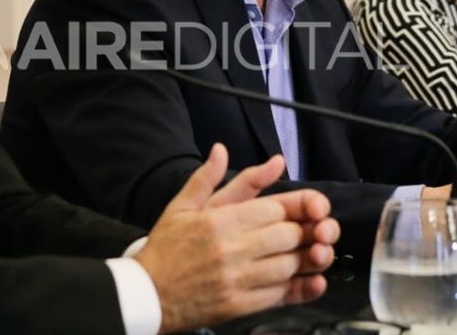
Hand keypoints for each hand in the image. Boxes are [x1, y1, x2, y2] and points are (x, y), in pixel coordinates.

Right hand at [136, 144, 339, 332]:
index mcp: (218, 221)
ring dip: (304, 258)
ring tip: (307, 253)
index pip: (274, 208)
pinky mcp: (239, 306)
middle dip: (302, 232)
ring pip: (289, 264)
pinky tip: (310, 280)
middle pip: (287, 235)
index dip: (293, 208)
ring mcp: (236, 279)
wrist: (145, 295)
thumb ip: (207, 177)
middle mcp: (230, 249)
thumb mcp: (181, 206)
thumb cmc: (166, 249)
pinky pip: (280, 295)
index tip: (296, 212)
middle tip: (306, 232)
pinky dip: (301, 287)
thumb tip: (221, 150)